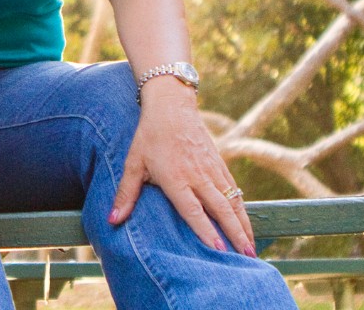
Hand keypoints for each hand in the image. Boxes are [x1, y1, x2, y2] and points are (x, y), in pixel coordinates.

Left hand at [108, 79, 255, 256]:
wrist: (171, 106)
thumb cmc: (148, 136)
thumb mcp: (133, 163)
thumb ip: (126, 193)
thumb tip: (112, 220)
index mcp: (176, 178)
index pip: (193, 210)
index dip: (206, 231)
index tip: (219, 251)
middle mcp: (198, 176)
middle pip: (221, 210)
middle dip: (235, 235)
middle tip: (246, 258)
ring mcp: (212, 169)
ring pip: (233, 201)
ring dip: (244, 225)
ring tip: (252, 249)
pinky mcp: (220, 163)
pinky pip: (234, 190)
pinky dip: (242, 209)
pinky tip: (246, 223)